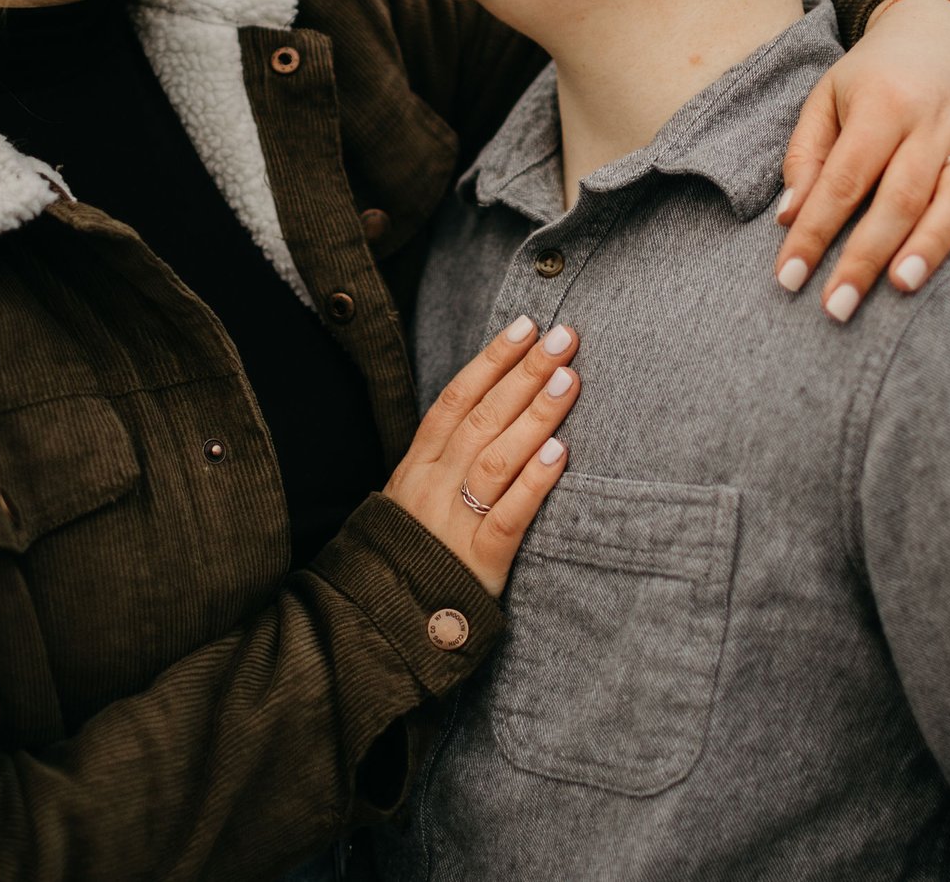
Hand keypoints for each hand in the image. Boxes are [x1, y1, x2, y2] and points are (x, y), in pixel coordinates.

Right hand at [386, 315, 579, 592]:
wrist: (381, 623)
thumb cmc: (411, 552)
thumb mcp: (412, 497)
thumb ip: (445, 457)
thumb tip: (493, 404)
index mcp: (416, 466)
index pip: (455, 399)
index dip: (491, 360)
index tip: (526, 326)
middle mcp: (431, 486)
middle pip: (480, 419)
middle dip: (524, 374)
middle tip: (563, 339)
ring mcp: (452, 524)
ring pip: (494, 460)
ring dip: (535, 417)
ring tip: (569, 381)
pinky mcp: (477, 564)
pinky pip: (507, 518)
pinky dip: (534, 484)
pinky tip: (560, 454)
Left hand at [775, 0, 949, 320]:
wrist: (942, 30)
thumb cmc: (873, 77)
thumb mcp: (826, 99)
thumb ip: (807, 156)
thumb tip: (790, 217)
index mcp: (880, 103)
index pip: (842, 179)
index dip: (814, 231)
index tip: (788, 278)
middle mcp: (931, 118)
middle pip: (899, 195)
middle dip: (866, 255)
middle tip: (838, 306)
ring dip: (931, 243)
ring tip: (902, 286)